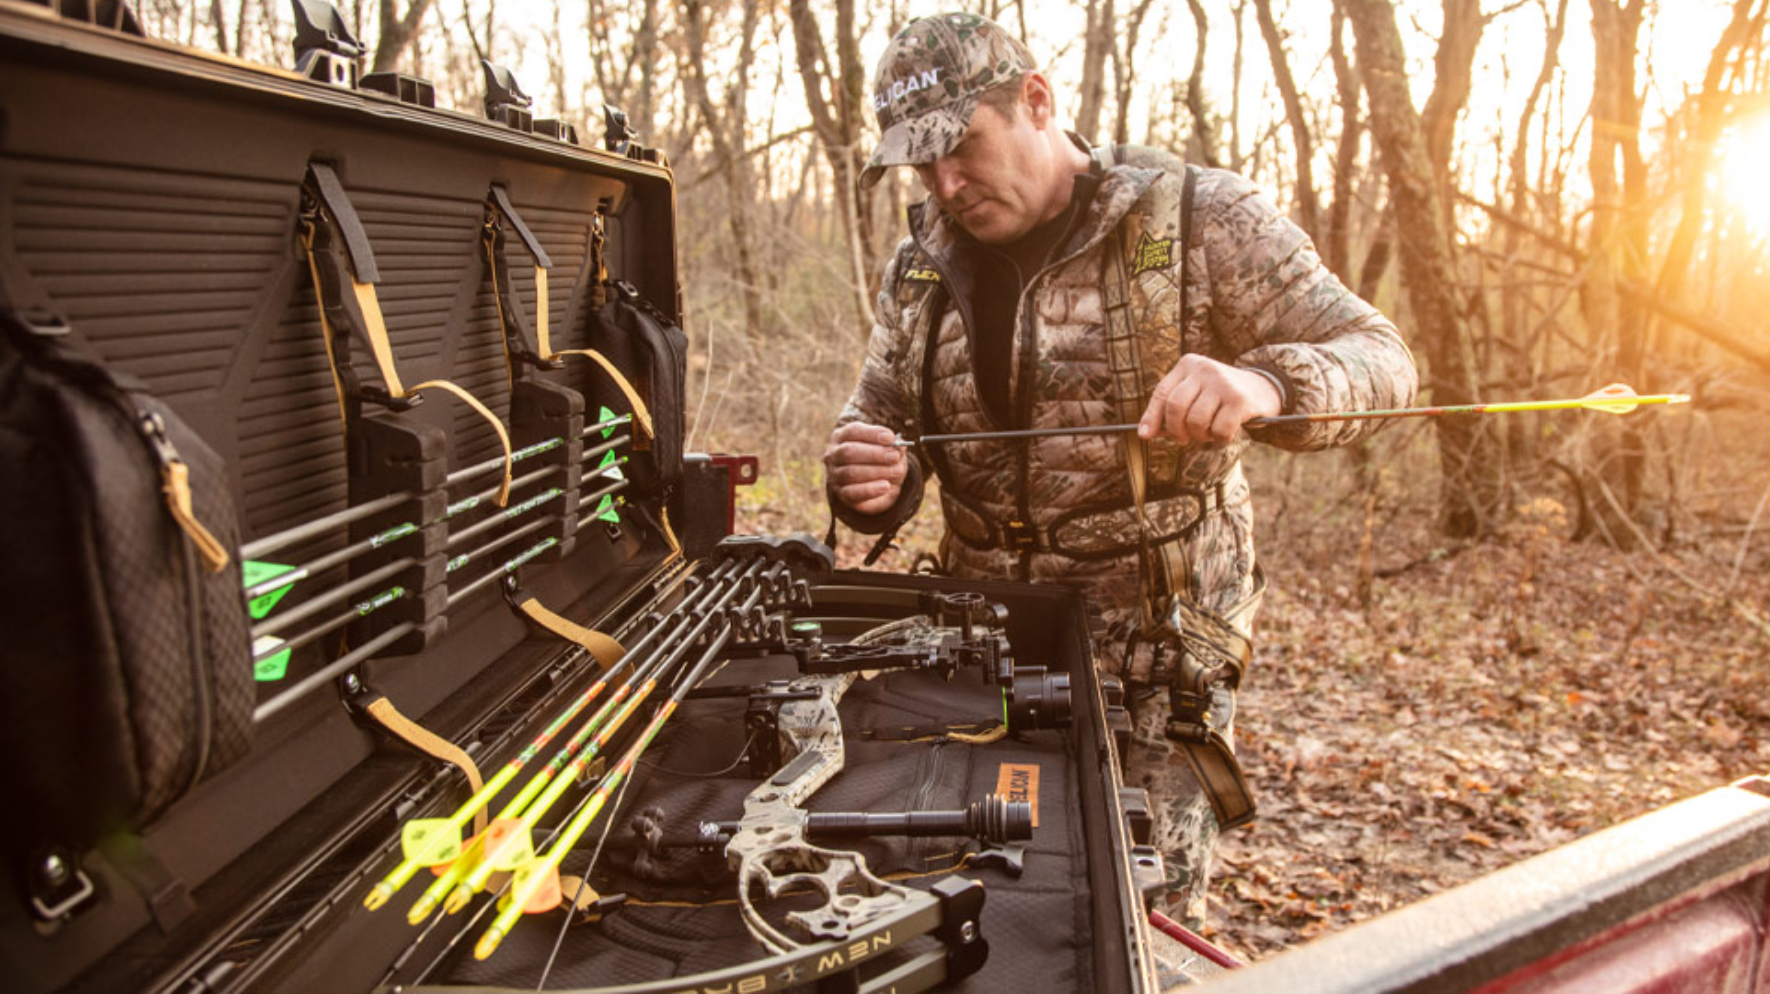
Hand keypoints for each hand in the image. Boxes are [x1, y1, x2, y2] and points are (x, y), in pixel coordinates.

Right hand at [823, 422, 906, 514]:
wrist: (877, 486)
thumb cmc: (880, 460)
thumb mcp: (887, 449)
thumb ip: (892, 446)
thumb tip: (899, 445)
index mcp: (842, 437)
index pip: (852, 431)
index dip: (872, 434)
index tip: (890, 438)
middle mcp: (834, 455)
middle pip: (849, 451)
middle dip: (875, 454)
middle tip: (894, 456)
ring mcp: (835, 475)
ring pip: (851, 472)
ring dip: (877, 471)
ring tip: (896, 471)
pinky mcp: (841, 494)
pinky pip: (852, 492)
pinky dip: (871, 489)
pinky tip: (886, 486)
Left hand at [1137, 356, 1281, 444]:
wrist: (1264, 389)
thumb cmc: (1222, 397)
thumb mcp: (1196, 394)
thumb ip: (1173, 409)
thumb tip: (1146, 433)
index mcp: (1188, 364)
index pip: (1162, 393)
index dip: (1152, 417)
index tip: (1146, 436)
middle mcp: (1204, 369)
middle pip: (1176, 407)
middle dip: (1177, 431)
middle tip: (1185, 439)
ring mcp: (1223, 382)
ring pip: (1196, 421)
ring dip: (1201, 436)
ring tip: (1209, 433)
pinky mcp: (1239, 398)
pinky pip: (1220, 430)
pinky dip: (1220, 439)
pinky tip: (1226, 433)